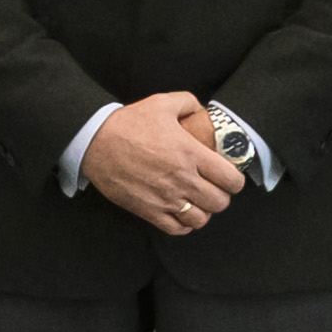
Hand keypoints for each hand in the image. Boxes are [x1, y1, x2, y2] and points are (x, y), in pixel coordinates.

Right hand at [83, 93, 247, 237]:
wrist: (95, 141)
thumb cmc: (129, 123)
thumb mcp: (162, 103)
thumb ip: (188, 103)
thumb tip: (201, 111)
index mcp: (191, 154)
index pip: (231, 180)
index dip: (235, 181)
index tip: (230, 177)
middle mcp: (182, 179)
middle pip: (220, 202)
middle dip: (221, 196)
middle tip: (214, 188)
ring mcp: (166, 198)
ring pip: (201, 219)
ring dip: (203, 212)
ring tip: (198, 202)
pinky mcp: (148, 210)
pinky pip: (177, 229)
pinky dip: (184, 225)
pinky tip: (182, 213)